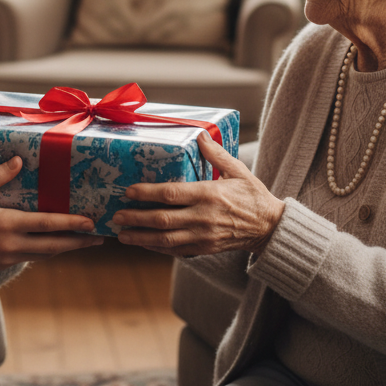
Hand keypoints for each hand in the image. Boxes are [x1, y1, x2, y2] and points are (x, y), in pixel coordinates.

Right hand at [0, 155, 103, 270]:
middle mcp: (12, 245)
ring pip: (44, 254)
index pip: (46, 224)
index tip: (90, 222)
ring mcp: (8, 258)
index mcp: (6, 225)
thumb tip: (17, 160)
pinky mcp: (2, 265)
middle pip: (53, 245)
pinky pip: (31, 258)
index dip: (71, 224)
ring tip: (84, 242)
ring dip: (66, 248)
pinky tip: (54, 245)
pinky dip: (47, 252)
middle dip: (78, 242)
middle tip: (99, 238)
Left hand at [111, 131, 284, 256]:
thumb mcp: (238, 170)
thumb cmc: (253, 196)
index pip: (171, 195)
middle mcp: (203, 217)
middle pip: (162, 220)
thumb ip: (216, 153)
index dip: (147, 194)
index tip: (129, 191)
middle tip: (116, 215)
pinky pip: (176, 251)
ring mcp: (203, 236)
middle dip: (136, 218)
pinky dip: (157, 248)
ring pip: (166, 240)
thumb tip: (199, 135)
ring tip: (122, 235)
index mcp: (209, 194)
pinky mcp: (204, 249)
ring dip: (141, 238)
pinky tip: (143, 244)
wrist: (270, 228)